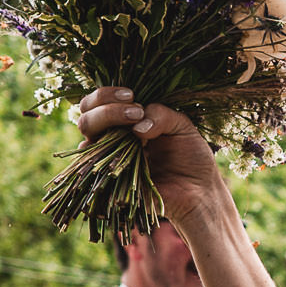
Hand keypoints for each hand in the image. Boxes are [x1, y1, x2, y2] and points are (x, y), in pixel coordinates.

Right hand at [74, 89, 218, 224]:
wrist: (199, 192)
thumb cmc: (190, 158)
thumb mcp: (182, 127)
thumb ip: (161, 115)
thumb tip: (137, 125)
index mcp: (125, 123)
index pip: (98, 103)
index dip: (106, 95)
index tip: (131, 96)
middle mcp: (112, 140)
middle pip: (86, 118)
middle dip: (105, 108)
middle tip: (135, 110)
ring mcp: (109, 162)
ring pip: (86, 140)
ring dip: (105, 123)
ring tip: (136, 127)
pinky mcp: (111, 183)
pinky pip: (92, 170)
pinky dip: (101, 157)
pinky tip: (122, 153)